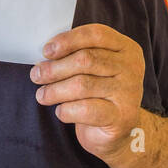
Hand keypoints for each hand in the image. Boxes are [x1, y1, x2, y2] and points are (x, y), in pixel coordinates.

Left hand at [29, 23, 144, 161]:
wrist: (118, 132)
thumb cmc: (99, 95)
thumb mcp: (94, 70)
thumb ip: (77, 56)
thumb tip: (46, 57)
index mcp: (126, 48)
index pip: (96, 35)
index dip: (68, 40)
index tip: (47, 51)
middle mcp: (131, 67)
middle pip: (86, 59)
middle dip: (55, 68)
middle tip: (36, 75)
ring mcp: (128, 92)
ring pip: (82, 85)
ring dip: (55, 90)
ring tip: (42, 95)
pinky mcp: (121, 116)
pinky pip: (86, 110)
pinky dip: (66, 110)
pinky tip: (60, 111)